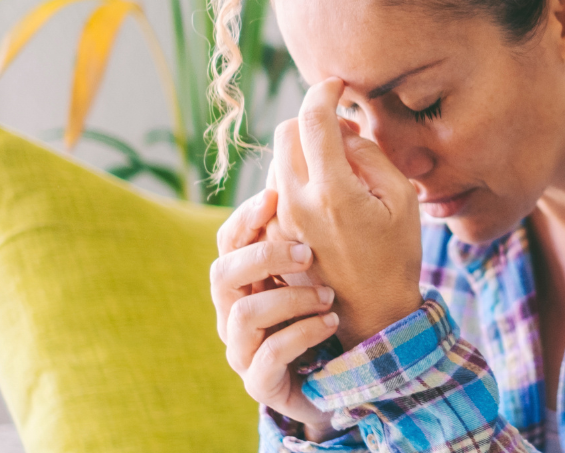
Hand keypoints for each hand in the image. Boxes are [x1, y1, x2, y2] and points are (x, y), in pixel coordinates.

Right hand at [211, 189, 338, 440]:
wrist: (342, 381)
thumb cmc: (329, 318)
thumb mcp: (319, 273)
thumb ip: (308, 237)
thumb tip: (306, 182)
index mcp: (244, 283)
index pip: (228, 242)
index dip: (245, 218)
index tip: (274, 196)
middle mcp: (233, 314)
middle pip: (222, 274)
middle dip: (263, 257)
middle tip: (306, 251)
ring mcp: (242, 351)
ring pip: (245, 315)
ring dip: (291, 299)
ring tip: (328, 296)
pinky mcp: (260, 383)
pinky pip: (268, 355)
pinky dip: (303, 333)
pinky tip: (331, 322)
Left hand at [271, 78, 423, 348]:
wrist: (372, 313)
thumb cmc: (396, 255)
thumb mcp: (401, 199)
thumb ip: (369, 155)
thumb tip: (341, 130)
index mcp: (332, 191)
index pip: (313, 118)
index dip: (324, 91)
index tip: (338, 85)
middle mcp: (296, 202)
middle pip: (285, 131)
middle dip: (310, 119)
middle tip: (343, 132)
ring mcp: (280, 219)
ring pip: (279, 157)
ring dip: (304, 149)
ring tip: (340, 169)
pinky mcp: (274, 232)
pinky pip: (277, 185)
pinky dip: (298, 176)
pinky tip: (325, 195)